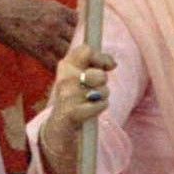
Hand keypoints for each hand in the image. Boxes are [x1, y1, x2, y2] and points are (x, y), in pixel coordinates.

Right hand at [0, 0, 75, 67]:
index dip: (77, 29)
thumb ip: (55, 13)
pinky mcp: (37, 50)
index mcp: (57, 9)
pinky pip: (54, 63)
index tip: (76, 35)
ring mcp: (47, 37)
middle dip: (75, 44)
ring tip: (66, 62)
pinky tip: (55, 69)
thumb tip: (67, 21)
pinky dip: (56, 68)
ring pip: (68, 52)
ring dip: (67, 57)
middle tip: (74, 52)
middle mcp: (56, 22)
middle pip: (76, 38)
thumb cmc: (15, 8)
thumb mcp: (40, 4)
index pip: (77, 21)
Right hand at [38, 45, 114, 173]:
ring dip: (103, 96)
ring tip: (91, 99)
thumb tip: (113, 63)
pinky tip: (91, 109)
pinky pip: (101, 105)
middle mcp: (64, 78)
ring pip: (103, 90)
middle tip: (94, 87)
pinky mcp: (73, 112)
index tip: (106, 66)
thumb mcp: (80, 74)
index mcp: (65, 65)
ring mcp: (68, 95)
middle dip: (103, 82)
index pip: (86, 50)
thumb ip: (96, 63)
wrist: (60, 123)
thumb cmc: (76, 94)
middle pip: (100, 74)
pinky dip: (101, 107)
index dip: (100, 57)